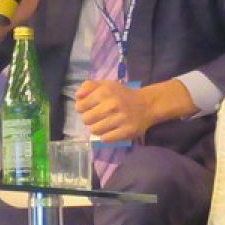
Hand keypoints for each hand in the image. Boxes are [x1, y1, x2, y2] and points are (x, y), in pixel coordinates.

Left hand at [76, 79, 196, 141]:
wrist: (147, 105)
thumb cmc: (121, 95)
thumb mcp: (106, 85)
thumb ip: (89, 86)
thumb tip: (77, 96)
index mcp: (104, 92)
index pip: (79, 107)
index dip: (82, 108)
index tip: (90, 108)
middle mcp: (112, 105)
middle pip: (86, 120)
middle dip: (90, 119)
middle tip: (98, 116)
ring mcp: (120, 119)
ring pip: (94, 131)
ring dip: (98, 128)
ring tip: (105, 123)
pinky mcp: (126, 132)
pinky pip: (105, 139)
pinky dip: (106, 136)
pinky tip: (112, 130)